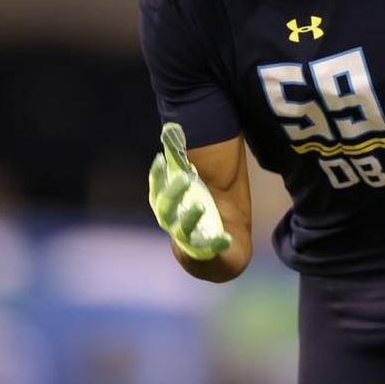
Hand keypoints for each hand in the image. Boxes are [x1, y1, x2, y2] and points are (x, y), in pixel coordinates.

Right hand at [148, 123, 231, 260]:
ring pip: (182, 230)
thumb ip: (185, 161)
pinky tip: (227, 237)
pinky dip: (218, 243)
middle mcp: (172, 224)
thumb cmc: (206, 211)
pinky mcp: (204, 255)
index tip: (161, 159)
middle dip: (173, 193)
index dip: (157, 175)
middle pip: (165, 208)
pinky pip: (210, 250)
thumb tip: (173, 128)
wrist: (219, 253)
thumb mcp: (198, 185)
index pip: (157, 189)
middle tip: (185, 178)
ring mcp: (187, 241)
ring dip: (190, 218)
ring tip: (201, 205)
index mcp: (169, 206)